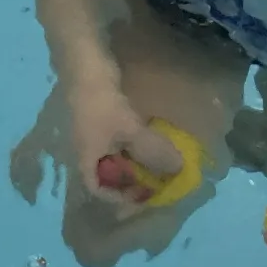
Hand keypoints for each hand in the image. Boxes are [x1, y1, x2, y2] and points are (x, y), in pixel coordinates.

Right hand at [70, 92, 185, 209]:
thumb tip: (178, 169)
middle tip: (157, 181)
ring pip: (116, 158)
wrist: (87, 68)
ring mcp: (95, 134)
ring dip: (136, 163)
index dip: (120, 198)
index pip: (99, 190)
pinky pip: (120, 142)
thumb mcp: (131, 132)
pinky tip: (150, 140)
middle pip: (108, 176)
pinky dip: (135, 146)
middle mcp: (89, 151)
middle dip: (132, 182)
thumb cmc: (103, 105)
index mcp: (88, 159)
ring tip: (158, 163)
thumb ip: (154, 153)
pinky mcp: (103, 120)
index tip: (144, 195)